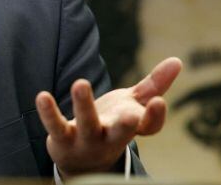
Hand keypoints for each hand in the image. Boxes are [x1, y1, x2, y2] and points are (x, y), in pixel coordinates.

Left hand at [35, 57, 182, 177]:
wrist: (83, 159)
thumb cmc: (112, 125)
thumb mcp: (133, 105)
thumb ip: (153, 86)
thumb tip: (177, 60)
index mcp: (131, 127)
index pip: (149, 127)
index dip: (155, 117)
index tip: (159, 102)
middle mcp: (111, 137)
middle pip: (120, 132)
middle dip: (126, 124)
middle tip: (129, 113)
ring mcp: (86, 140)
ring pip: (87, 125)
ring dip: (84, 106)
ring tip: (81, 83)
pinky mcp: (62, 139)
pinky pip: (56, 126)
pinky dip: (49, 112)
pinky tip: (42, 96)